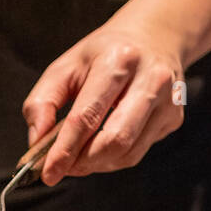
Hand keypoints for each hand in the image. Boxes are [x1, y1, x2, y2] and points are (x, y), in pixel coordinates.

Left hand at [22, 17, 187, 185]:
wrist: (153, 38)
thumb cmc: (102, 55)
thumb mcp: (65, 67)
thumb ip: (42, 103)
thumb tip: (36, 142)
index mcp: (119, 60)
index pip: (87, 116)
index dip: (65, 150)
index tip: (48, 173)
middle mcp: (150, 79)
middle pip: (114, 140)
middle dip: (83, 162)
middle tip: (63, 167)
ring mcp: (168, 100)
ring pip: (127, 153)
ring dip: (96, 164)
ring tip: (79, 156)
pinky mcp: (174, 118)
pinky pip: (137, 152)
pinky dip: (113, 158)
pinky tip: (101, 145)